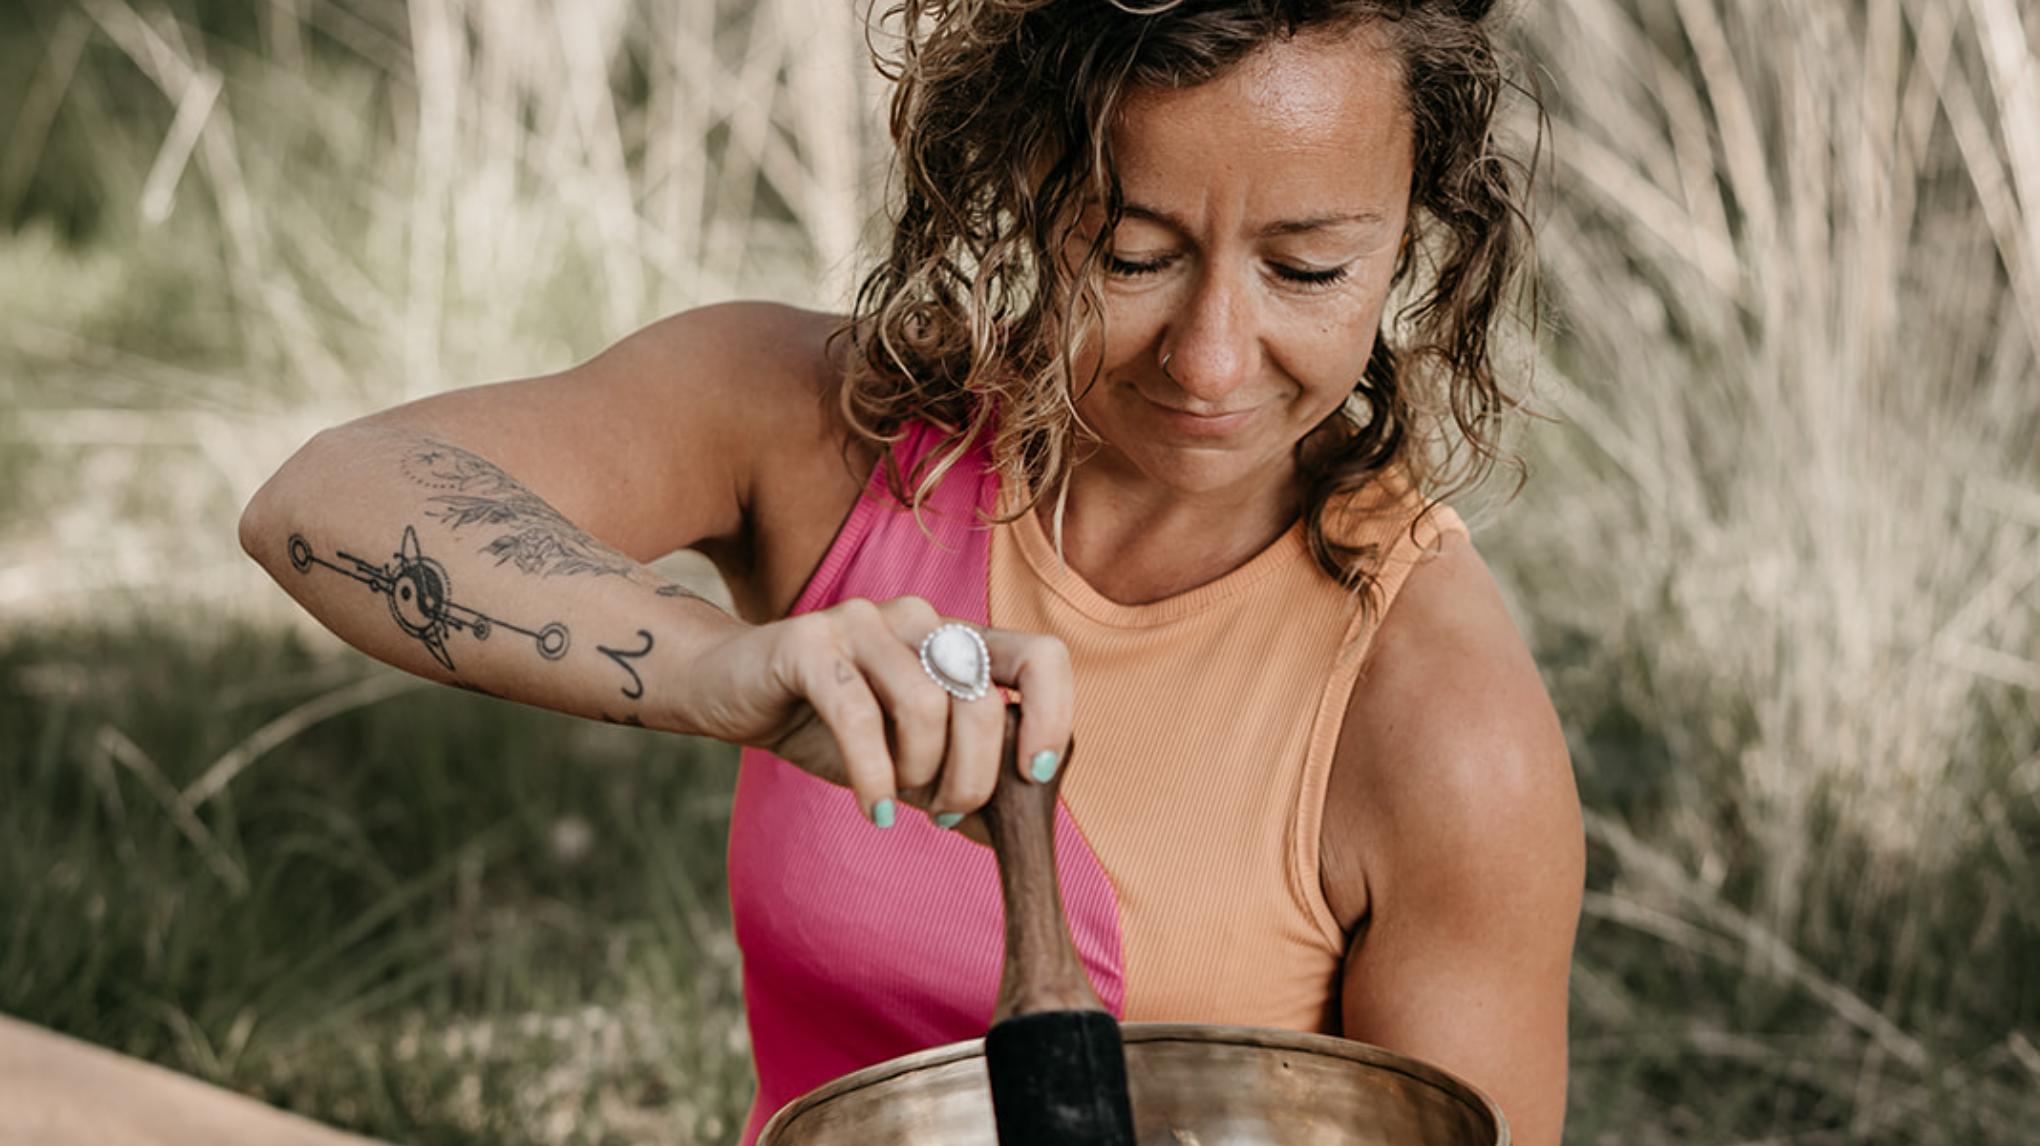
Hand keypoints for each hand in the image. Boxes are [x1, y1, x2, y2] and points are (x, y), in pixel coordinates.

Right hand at [676, 596, 1073, 826]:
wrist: (729, 692)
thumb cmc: (825, 725)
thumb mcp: (903, 762)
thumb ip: (954, 784)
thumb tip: (1009, 835)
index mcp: (955, 639)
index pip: (1040, 657)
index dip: (1053, 716)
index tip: (1035, 774)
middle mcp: (920, 619)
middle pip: (980, 698)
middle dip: (973, 776)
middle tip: (945, 815)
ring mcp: (865, 622)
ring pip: (926, 704)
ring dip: (920, 774)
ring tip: (899, 801)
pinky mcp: (811, 642)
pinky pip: (859, 715)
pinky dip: (873, 775)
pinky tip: (873, 808)